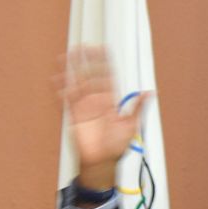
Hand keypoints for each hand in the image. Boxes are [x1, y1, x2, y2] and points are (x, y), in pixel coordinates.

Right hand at [55, 46, 151, 189]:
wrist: (102, 162)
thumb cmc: (117, 146)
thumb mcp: (131, 126)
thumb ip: (138, 108)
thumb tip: (151, 92)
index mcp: (110, 102)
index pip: (107, 77)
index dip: (104, 63)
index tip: (103, 49)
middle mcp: (96, 102)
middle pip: (90, 77)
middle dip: (87, 62)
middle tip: (83, 46)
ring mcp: (84, 108)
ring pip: (77, 84)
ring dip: (72, 71)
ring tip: (67, 56)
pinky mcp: (74, 117)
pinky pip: (66, 101)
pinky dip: (61, 90)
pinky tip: (56, 79)